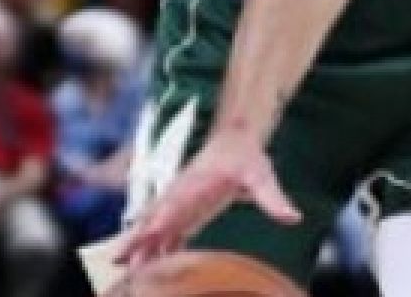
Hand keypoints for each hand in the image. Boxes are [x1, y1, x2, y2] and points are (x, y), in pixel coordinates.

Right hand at [118, 132, 299, 269]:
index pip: (176, 203)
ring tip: (125, 270)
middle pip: (155, 218)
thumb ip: (273, 197)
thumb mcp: (262, 175)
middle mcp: (182, 195)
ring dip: (140, 248)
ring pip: (155, 229)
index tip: (148, 232)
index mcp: (197, 185)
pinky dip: (155, 250)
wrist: (235, 140)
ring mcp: (180, 205)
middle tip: (118, 258)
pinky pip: (166, 235)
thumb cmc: (246, 157)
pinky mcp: (185, 214)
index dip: (162, 219)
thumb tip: (292, 217)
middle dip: (136, 238)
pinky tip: (147, 269)